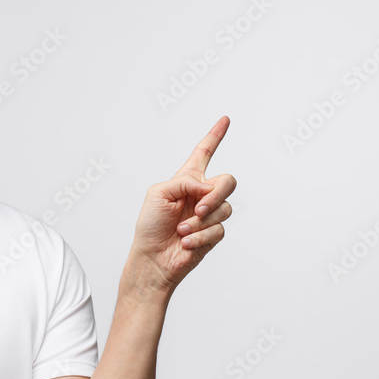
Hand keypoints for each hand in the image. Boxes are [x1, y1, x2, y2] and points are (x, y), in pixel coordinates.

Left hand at [129, 116, 236, 293]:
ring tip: (181, 230)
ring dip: (200, 221)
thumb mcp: (158, 194)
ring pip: (225, 207)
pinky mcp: (213, 234)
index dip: (215, 136)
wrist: (152, 259)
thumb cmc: (150, 226)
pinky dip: (200, 236)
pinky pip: (219, 229)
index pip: (204, 153)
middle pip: (227, 181)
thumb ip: (184, 182)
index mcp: (186, 180)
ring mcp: (209, 215)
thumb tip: (207, 188)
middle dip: (216, 194)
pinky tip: (185, 242)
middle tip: (198, 208)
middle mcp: (201, 195)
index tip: (225, 119)